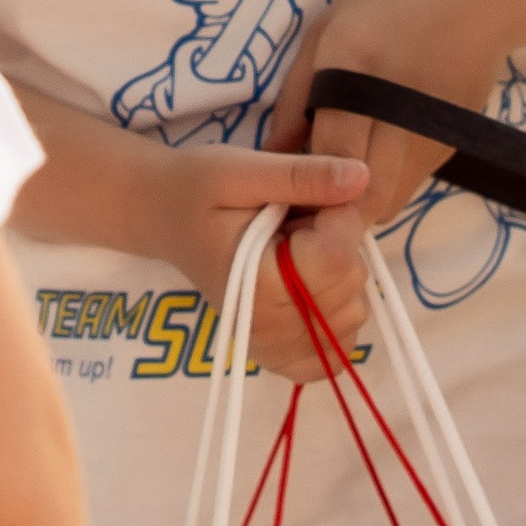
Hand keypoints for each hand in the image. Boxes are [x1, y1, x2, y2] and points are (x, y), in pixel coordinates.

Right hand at [149, 138, 371, 384]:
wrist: (162, 217)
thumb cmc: (196, 189)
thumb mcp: (241, 169)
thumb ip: (302, 176)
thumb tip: (362, 176)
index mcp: (255, 285)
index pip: (338, 255)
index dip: (339, 213)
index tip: (308, 197)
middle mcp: (265, 330)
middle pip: (350, 282)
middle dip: (338, 242)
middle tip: (295, 222)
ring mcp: (273, 349)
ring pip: (355, 311)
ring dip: (340, 273)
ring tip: (297, 249)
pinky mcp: (281, 356)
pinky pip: (339, 350)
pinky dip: (338, 315)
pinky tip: (311, 285)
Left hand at [262, 0, 500, 310]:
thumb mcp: (327, 30)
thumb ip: (296, 98)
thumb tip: (272, 157)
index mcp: (356, 67)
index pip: (335, 152)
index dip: (310, 191)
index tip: (284, 210)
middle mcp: (399, 105)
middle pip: (366, 192)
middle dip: (333, 216)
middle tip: (305, 215)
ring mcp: (433, 128)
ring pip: (391, 198)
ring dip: (360, 204)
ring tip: (335, 188)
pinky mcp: (454, 142)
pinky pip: (412, 181)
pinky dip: (387, 183)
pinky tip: (376, 156)